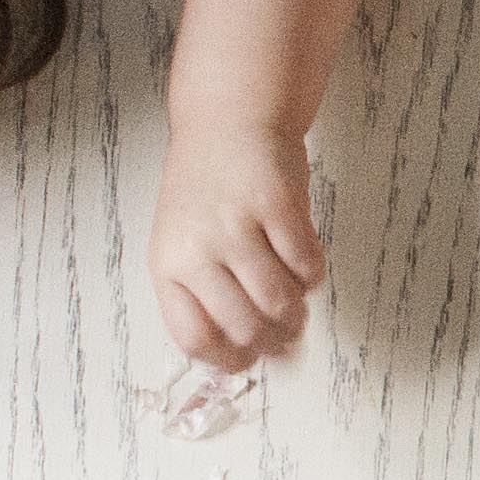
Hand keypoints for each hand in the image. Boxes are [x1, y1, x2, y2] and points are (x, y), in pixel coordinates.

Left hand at [148, 121, 325, 370]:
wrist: (227, 120)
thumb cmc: (209, 190)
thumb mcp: (186, 243)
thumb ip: (207, 294)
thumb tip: (250, 353)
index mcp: (167, 264)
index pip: (194, 338)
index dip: (229, 358)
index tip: (249, 358)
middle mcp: (196, 247)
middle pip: (245, 328)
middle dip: (275, 339)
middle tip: (288, 331)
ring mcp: (235, 226)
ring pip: (280, 302)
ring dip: (298, 310)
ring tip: (298, 299)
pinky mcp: (275, 205)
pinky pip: (307, 266)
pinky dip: (312, 273)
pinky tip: (302, 258)